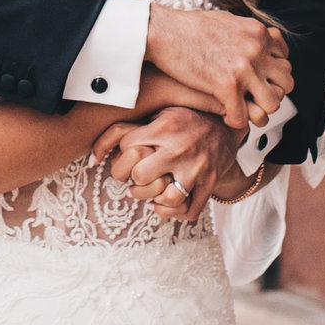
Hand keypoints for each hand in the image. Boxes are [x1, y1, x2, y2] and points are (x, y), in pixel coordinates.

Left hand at [96, 106, 236, 220]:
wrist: (227, 126)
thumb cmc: (187, 120)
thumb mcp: (162, 112)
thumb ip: (134, 126)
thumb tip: (97, 155)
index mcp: (165, 127)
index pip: (127, 147)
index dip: (121, 155)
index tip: (127, 157)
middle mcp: (179, 148)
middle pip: (141, 175)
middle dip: (133, 179)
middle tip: (134, 178)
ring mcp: (196, 168)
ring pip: (166, 197)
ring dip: (152, 199)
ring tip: (148, 195)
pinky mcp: (209, 183)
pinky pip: (188, 210)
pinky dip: (172, 212)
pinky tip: (162, 205)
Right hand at [144, 3, 292, 135]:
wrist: (161, 30)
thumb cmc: (186, 26)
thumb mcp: (225, 20)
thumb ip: (245, 32)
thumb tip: (254, 39)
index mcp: (258, 32)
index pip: (285, 59)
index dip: (274, 74)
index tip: (263, 82)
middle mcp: (256, 49)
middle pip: (286, 82)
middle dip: (272, 93)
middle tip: (255, 99)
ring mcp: (243, 68)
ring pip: (272, 104)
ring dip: (258, 111)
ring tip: (243, 110)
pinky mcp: (226, 86)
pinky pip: (243, 117)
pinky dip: (235, 120)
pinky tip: (225, 116)